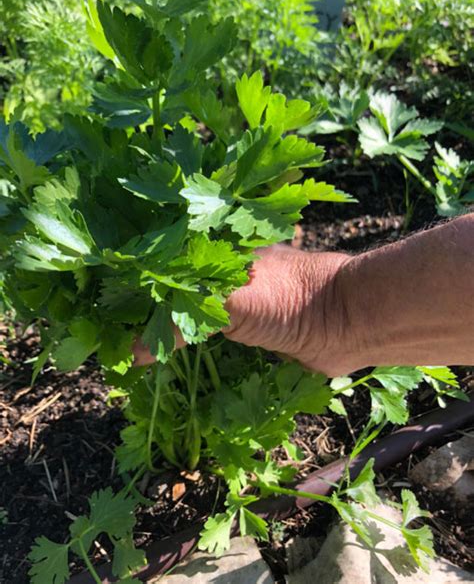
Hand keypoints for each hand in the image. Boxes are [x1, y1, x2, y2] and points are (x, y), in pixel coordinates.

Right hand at [133, 244, 355, 376]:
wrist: (347, 321)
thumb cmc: (288, 297)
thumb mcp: (230, 300)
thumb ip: (183, 320)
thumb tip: (135, 350)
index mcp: (214, 247)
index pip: (161, 260)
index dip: (133, 281)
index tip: (105, 305)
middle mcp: (220, 268)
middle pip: (172, 288)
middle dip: (146, 310)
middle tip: (113, 335)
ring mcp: (236, 298)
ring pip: (190, 312)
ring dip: (167, 330)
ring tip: (132, 351)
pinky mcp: (250, 327)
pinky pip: (211, 336)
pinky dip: (192, 346)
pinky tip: (169, 360)